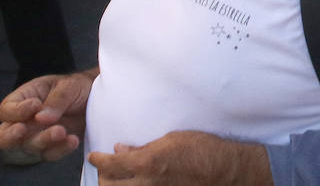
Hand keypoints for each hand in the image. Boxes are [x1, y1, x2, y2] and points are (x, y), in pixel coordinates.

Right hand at [0, 72, 95, 161]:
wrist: (95, 100)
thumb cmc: (77, 87)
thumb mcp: (68, 86)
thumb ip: (55, 101)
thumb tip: (40, 118)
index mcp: (24, 99)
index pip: (6, 110)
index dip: (16, 111)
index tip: (35, 105)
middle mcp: (25, 120)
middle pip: (2, 137)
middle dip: (9, 136)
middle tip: (22, 130)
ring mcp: (36, 136)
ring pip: (28, 147)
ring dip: (43, 140)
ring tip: (61, 130)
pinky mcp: (51, 147)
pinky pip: (49, 155)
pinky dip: (60, 149)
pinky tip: (72, 140)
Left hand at [88, 131, 271, 185]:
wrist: (226, 173)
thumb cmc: (202, 150)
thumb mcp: (171, 140)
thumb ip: (142, 148)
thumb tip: (121, 149)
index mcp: (147, 164)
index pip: (110, 166)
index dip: (97, 160)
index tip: (94, 156)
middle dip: (103, 176)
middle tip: (106, 168)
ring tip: (118, 180)